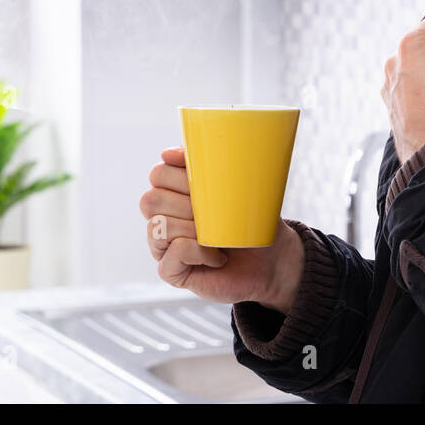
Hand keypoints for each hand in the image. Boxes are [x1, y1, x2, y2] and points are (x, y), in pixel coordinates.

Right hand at [139, 147, 303, 310]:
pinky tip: (217, 256)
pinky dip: (199, 252)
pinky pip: (171, 254)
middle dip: (186, 202)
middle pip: (150, 199)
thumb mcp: (236, 186)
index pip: (158, 174)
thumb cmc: (254, 220)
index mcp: (176, 193)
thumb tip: (167, 153)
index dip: (180, 174)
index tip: (209, 181)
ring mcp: (165, 246)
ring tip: (217, 235)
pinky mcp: (172, 271)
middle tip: (215, 211)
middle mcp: (165, 218)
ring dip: (193, 228)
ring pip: (158, 226)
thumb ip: (207, 165)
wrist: (274, 259)